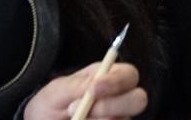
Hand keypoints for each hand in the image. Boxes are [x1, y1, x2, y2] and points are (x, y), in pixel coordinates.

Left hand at [23, 61, 145, 119]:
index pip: (130, 75)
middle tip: (81, 110)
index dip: (116, 82)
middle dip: (111, 105)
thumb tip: (96, 84)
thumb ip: (76, 85)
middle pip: (139, 100)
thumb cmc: (51, 104)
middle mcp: (120, 99)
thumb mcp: (56, 92)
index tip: (93, 89)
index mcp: (109, 78)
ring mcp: (119, 119)